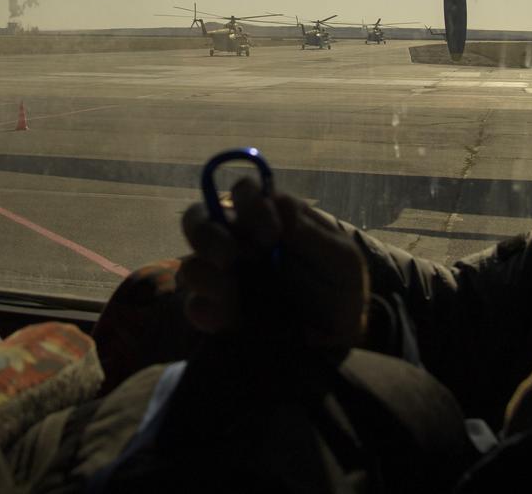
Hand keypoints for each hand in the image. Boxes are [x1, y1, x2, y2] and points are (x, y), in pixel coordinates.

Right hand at [179, 179, 368, 349]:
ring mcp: (223, 278)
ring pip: (190, 265)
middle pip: (196, 219)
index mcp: (267, 218)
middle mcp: (238, 242)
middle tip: (231, 256)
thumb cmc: (340, 289)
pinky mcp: (218, 314)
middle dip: (207, 235)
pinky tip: (226, 316)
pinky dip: (204, 309)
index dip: (250, 204)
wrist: (339, 340)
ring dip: (205, 274)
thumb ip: (313, 233)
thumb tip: (280, 205)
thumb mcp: (342, 259)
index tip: (273, 233)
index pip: (242, 191)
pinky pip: (194, 307)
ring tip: (232, 289)